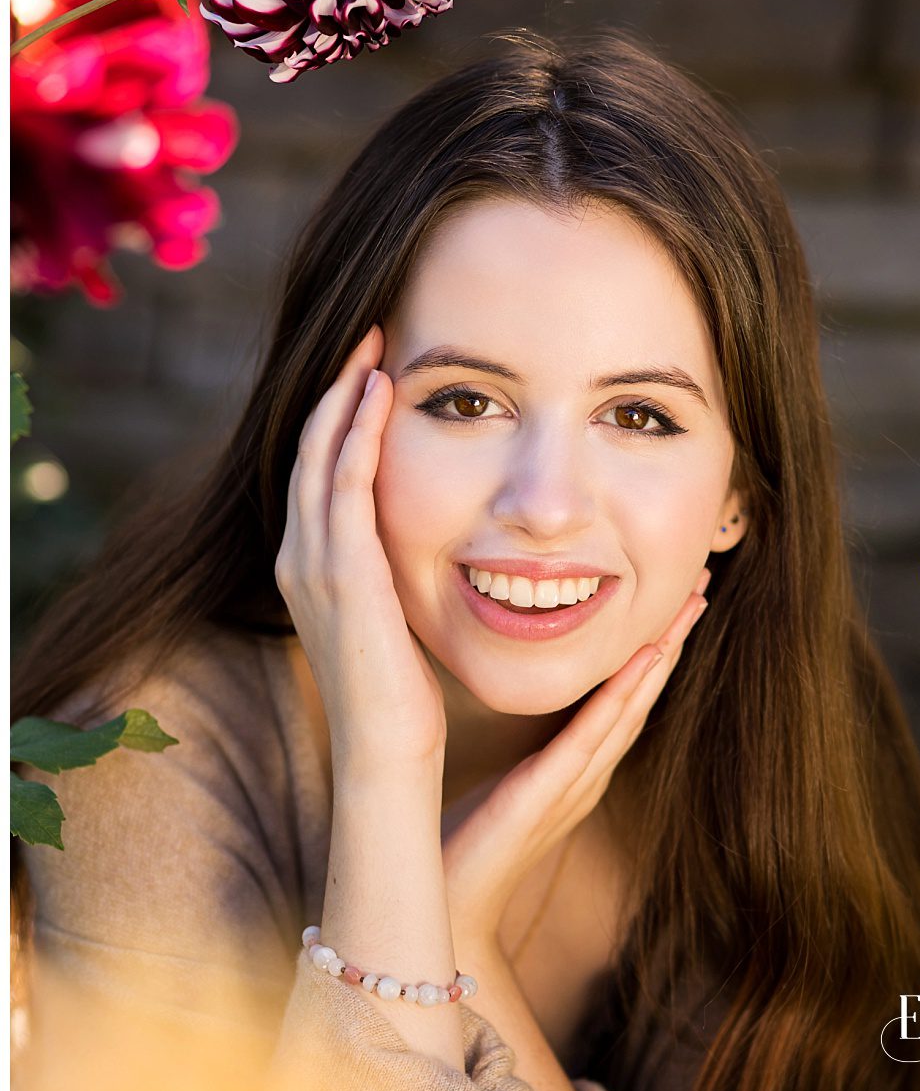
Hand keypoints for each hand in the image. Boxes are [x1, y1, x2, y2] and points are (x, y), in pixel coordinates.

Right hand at [275, 325, 444, 771]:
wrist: (391, 755)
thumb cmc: (408, 701)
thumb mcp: (400, 623)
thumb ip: (402, 582)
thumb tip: (446, 551)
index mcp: (317, 571)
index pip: (326, 475)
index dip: (346, 420)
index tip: (379, 372)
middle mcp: (301, 560)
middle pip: (312, 452)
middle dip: (338, 392)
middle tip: (368, 335)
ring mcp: (310, 565)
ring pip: (320, 456)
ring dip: (343, 398)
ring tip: (371, 346)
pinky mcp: (336, 573)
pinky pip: (341, 484)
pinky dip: (354, 434)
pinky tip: (376, 394)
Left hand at [439, 574, 709, 959]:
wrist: (447, 913)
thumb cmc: (465, 847)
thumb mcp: (500, 781)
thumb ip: (522, 748)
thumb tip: (518, 695)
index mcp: (578, 765)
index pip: (626, 694)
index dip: (655, 644)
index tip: (674, 594)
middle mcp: (589, 772)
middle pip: (644, 693)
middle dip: (674, 634)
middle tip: (702, 578)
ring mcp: (575, 784)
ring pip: (631, 707)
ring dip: (663, 654)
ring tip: (689, 605)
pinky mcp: (548, 794)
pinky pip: (592, 737)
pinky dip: (621, 697)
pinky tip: (643, 661)